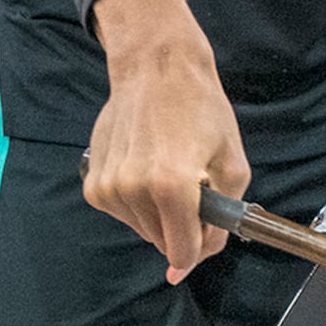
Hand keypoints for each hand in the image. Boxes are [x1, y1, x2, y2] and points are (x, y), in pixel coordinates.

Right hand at [84, 0, 246, 280]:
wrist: (156, 69)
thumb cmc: (202, 111)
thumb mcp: (232, 164)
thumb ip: (222, 216)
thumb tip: (199, 256)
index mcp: (172, 186)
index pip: (182, 250)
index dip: (198, 250)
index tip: (205, 237)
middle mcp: (133, 190)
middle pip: (163, 240)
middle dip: (182, 225)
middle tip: (192, 183)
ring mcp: (109, 188)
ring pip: (142, 228)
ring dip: (159, 212)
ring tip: (167, 168)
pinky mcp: (92, 185)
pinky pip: (122, 213)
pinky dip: (137, 201)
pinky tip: (145, 167)